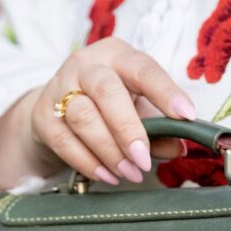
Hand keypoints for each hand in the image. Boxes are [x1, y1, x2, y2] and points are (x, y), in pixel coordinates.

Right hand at [27, 37, 195, 184]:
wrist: (57, 108)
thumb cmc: (107, 104)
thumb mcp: (138, 108)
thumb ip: (159, 127)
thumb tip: (179, 147)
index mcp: (117, 55)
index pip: (143, 68)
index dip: (165, 92)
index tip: (186, 116)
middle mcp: (85, 65)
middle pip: (106, 91)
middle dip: (128, 129)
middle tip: (144, 160)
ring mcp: (59, 89)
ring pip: (82, 118)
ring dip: (109, 151)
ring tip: (130, 173)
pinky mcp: (43, 116)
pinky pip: (64, 141)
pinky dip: (87, 162)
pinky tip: (107, 175)